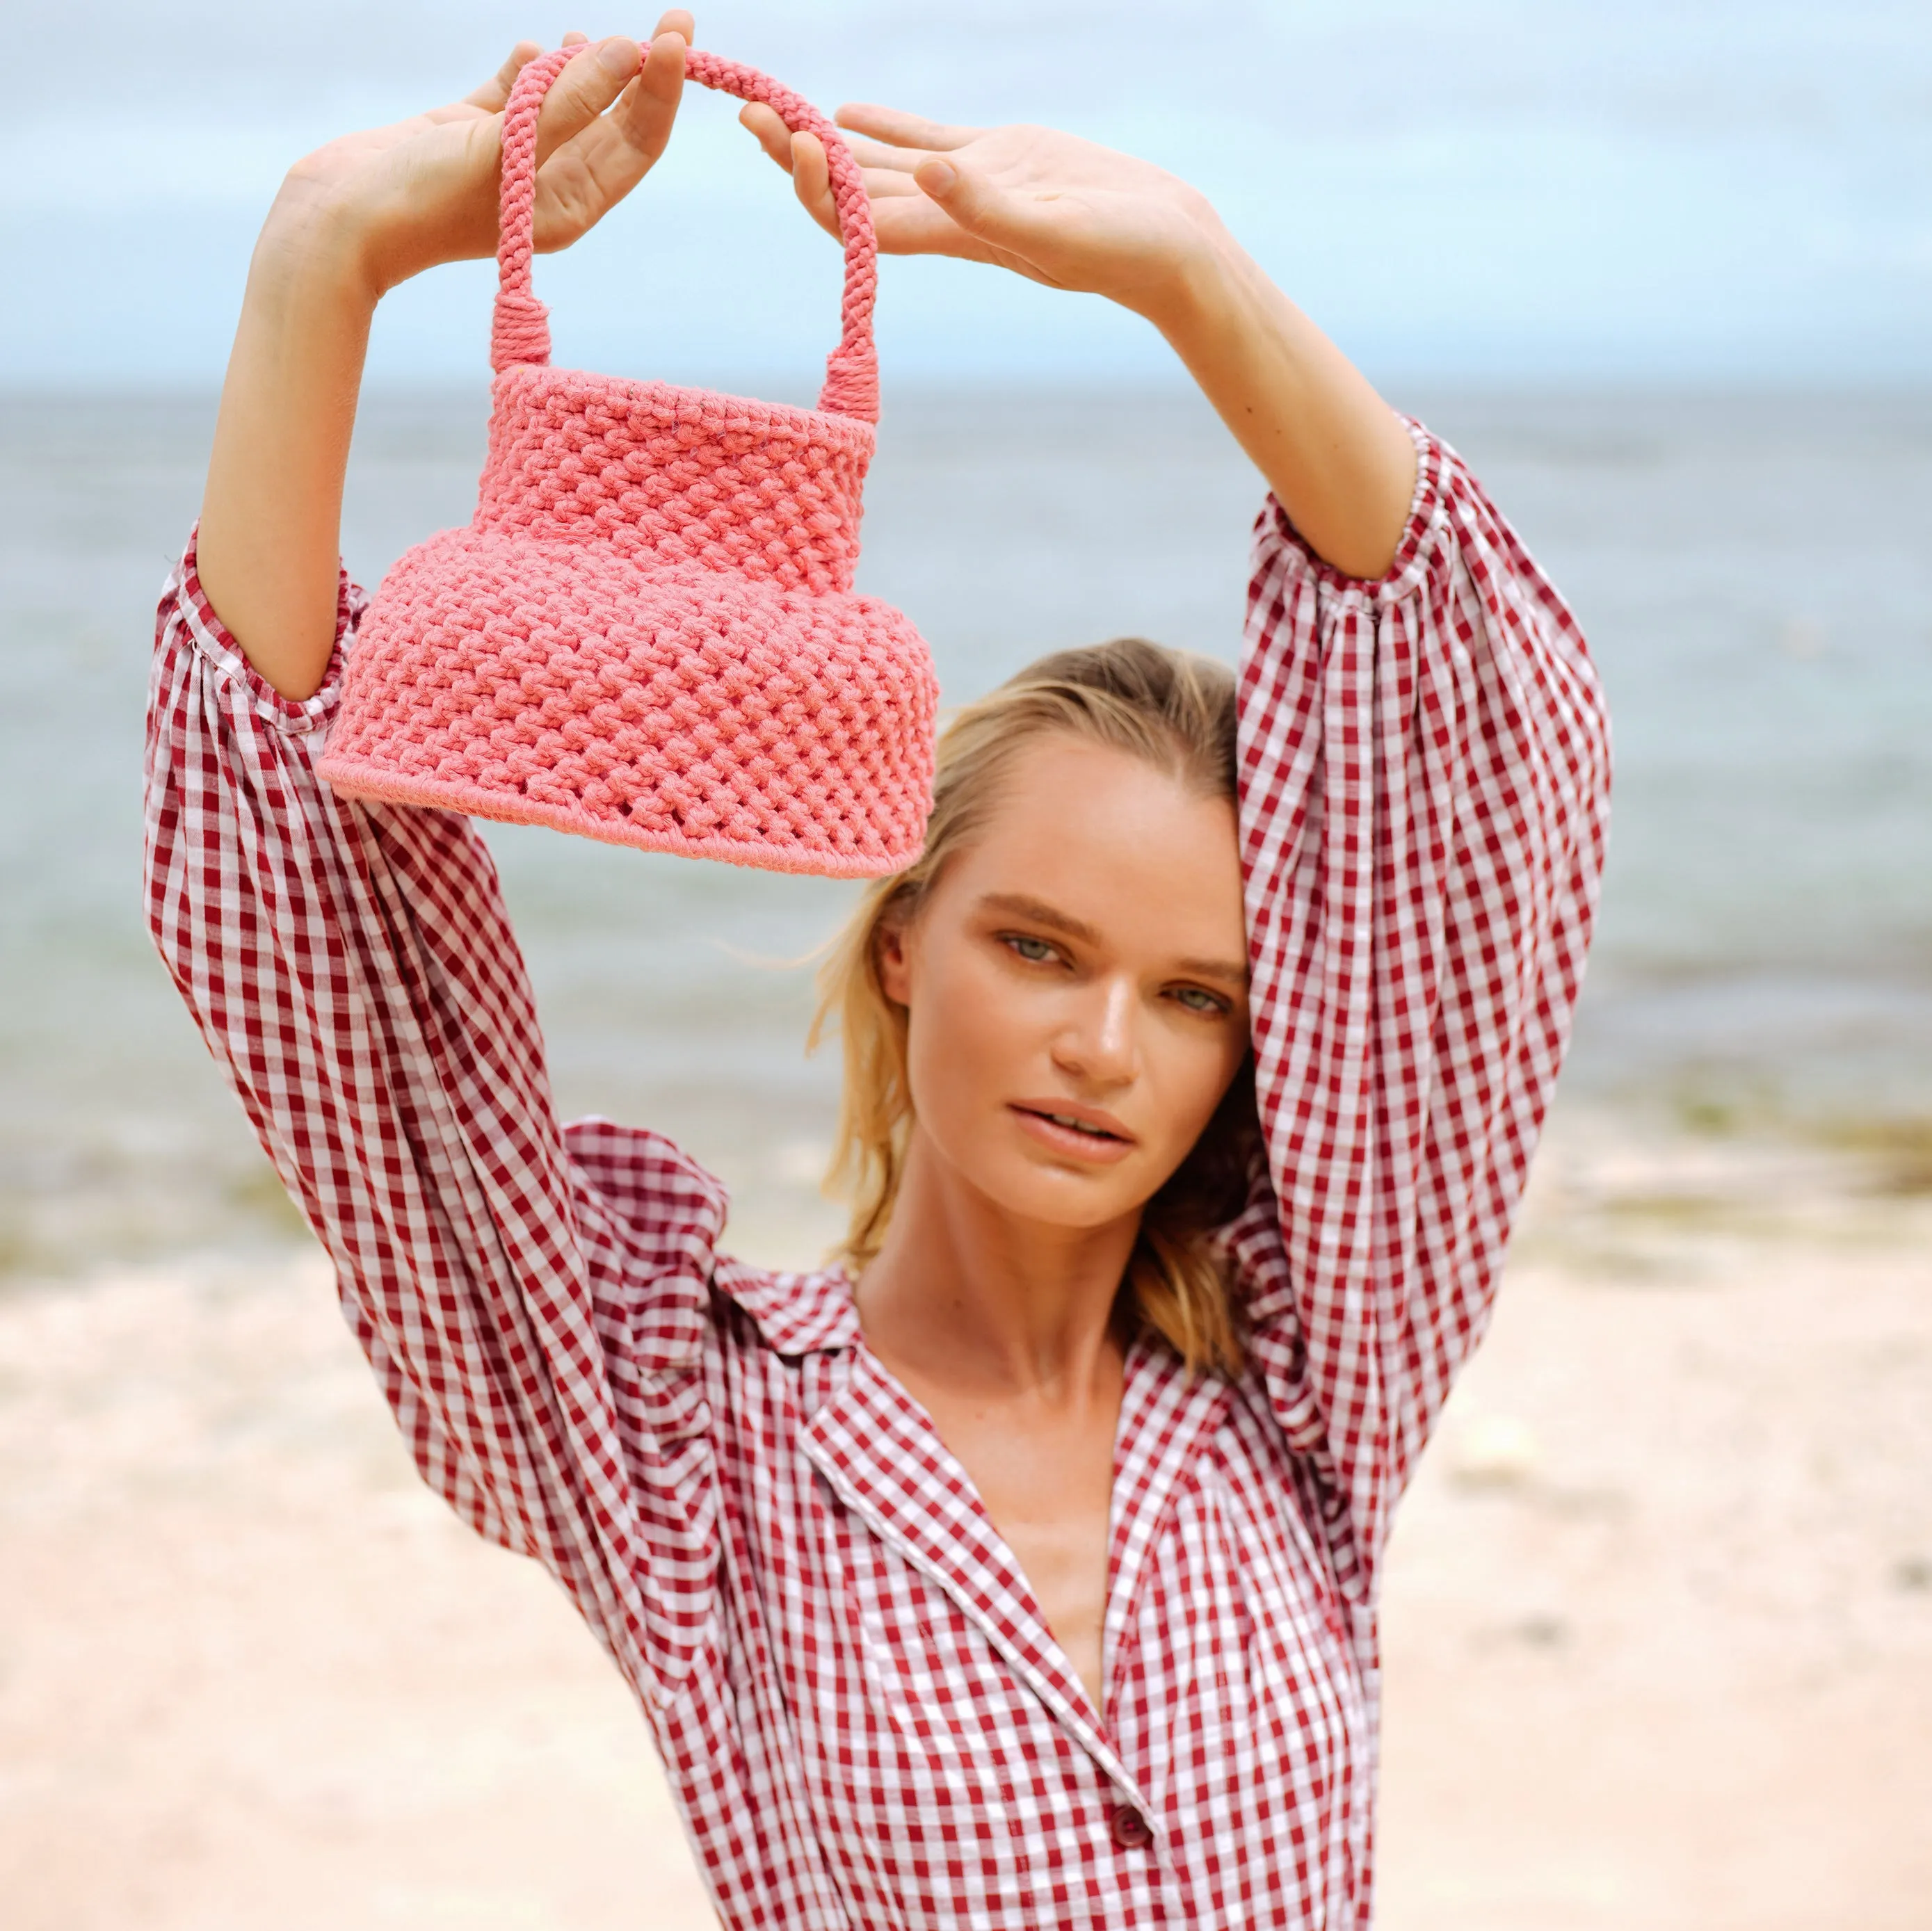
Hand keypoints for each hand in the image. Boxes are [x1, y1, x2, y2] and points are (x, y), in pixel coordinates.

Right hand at [265, 14, 693, 297]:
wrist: (339, 218)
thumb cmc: (423, 198)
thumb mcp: (505, 149)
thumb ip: (568, 102)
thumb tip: (624, 52)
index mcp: (569, 206)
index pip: (636, 144)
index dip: (661, 91)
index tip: (677, 38)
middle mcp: (549, 184)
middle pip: (614, 119)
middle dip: (642, 70)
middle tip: (674, 16)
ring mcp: (512, 155)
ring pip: (568, 98)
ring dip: (582, 65)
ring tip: (578, 41)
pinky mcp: (472, 129)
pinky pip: (518, 89)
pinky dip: (530, 67)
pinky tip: (531, 52)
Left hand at [738, 102, 1225, 327]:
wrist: (1168, 249)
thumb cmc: (1120, 252)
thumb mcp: (1054, 229)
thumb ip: (987, 206)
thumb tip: (923, 176)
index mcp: (953, 236)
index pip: (862, 217)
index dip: (816, 186)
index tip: (784, 142)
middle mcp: (949, 215)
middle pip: (854, 191)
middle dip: (797, 159)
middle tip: (746, 117)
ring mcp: (970, 187)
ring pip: (880, 165)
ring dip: (827, 143)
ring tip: (772, 112)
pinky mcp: (999, 160)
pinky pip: (925, 143)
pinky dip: (884, 130)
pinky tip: (845, 112)